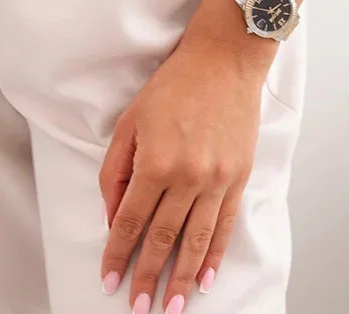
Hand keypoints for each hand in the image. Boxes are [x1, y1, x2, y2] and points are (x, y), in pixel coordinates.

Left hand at [99, 25, 266, 313]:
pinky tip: (204, 277)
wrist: (225, 60)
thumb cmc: (175, 84)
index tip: (109, 280)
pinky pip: (224, 225)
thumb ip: (115, 170)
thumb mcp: (130, 120)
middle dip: (147, 276)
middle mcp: (187, 175)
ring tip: (171, 306)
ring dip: (181, 277)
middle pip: (163, 238)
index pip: (131, 221)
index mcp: (155, 161)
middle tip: (137, 306)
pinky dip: (214, 255)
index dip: (117, 254)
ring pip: (195, 240)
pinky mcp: (239, 176)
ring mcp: (217, 179)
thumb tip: (112, 213)